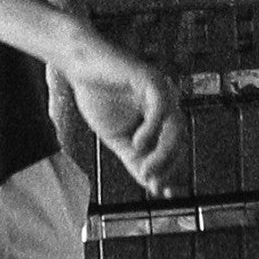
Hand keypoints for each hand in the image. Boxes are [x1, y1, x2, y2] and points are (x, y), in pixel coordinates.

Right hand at [64, 33, 185, 197]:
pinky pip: (160, 108)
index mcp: (160, 115)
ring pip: (176, 126)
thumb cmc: (97, 95)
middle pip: (180, 139)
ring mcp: (160, 89)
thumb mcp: (116, 137)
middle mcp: (166, 102)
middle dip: (168, 165)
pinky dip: (151, 129)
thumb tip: (150, 184)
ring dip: (163, 153)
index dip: (171, 170)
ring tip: (145, 169)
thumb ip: (134, 157)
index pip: (175, 147)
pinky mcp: (150, 78)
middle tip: (151, 183)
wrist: (79, 66)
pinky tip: (137, 143)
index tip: (162, 192)